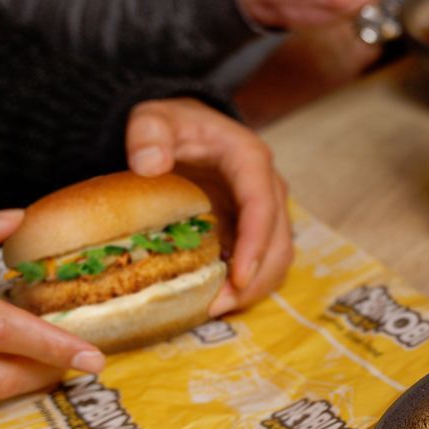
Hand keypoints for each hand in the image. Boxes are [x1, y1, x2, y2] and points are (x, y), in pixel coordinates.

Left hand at [124, 99, 293, 314]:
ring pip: (278, 255)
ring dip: (255, 287)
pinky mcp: (255, 227)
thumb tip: (149, 165)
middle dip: (256, 278)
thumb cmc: (170, 124)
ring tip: (217, 309)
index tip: (237, 277)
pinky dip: (248, 283)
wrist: (181, 127)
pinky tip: (218, 299)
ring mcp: (265, 209)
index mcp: (250, 159)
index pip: (262, 206)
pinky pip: (263, 259)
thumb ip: (149, 134)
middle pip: (279, 240)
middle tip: (219, 307)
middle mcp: (268, 186)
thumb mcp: (152, 118)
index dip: (255, 244)